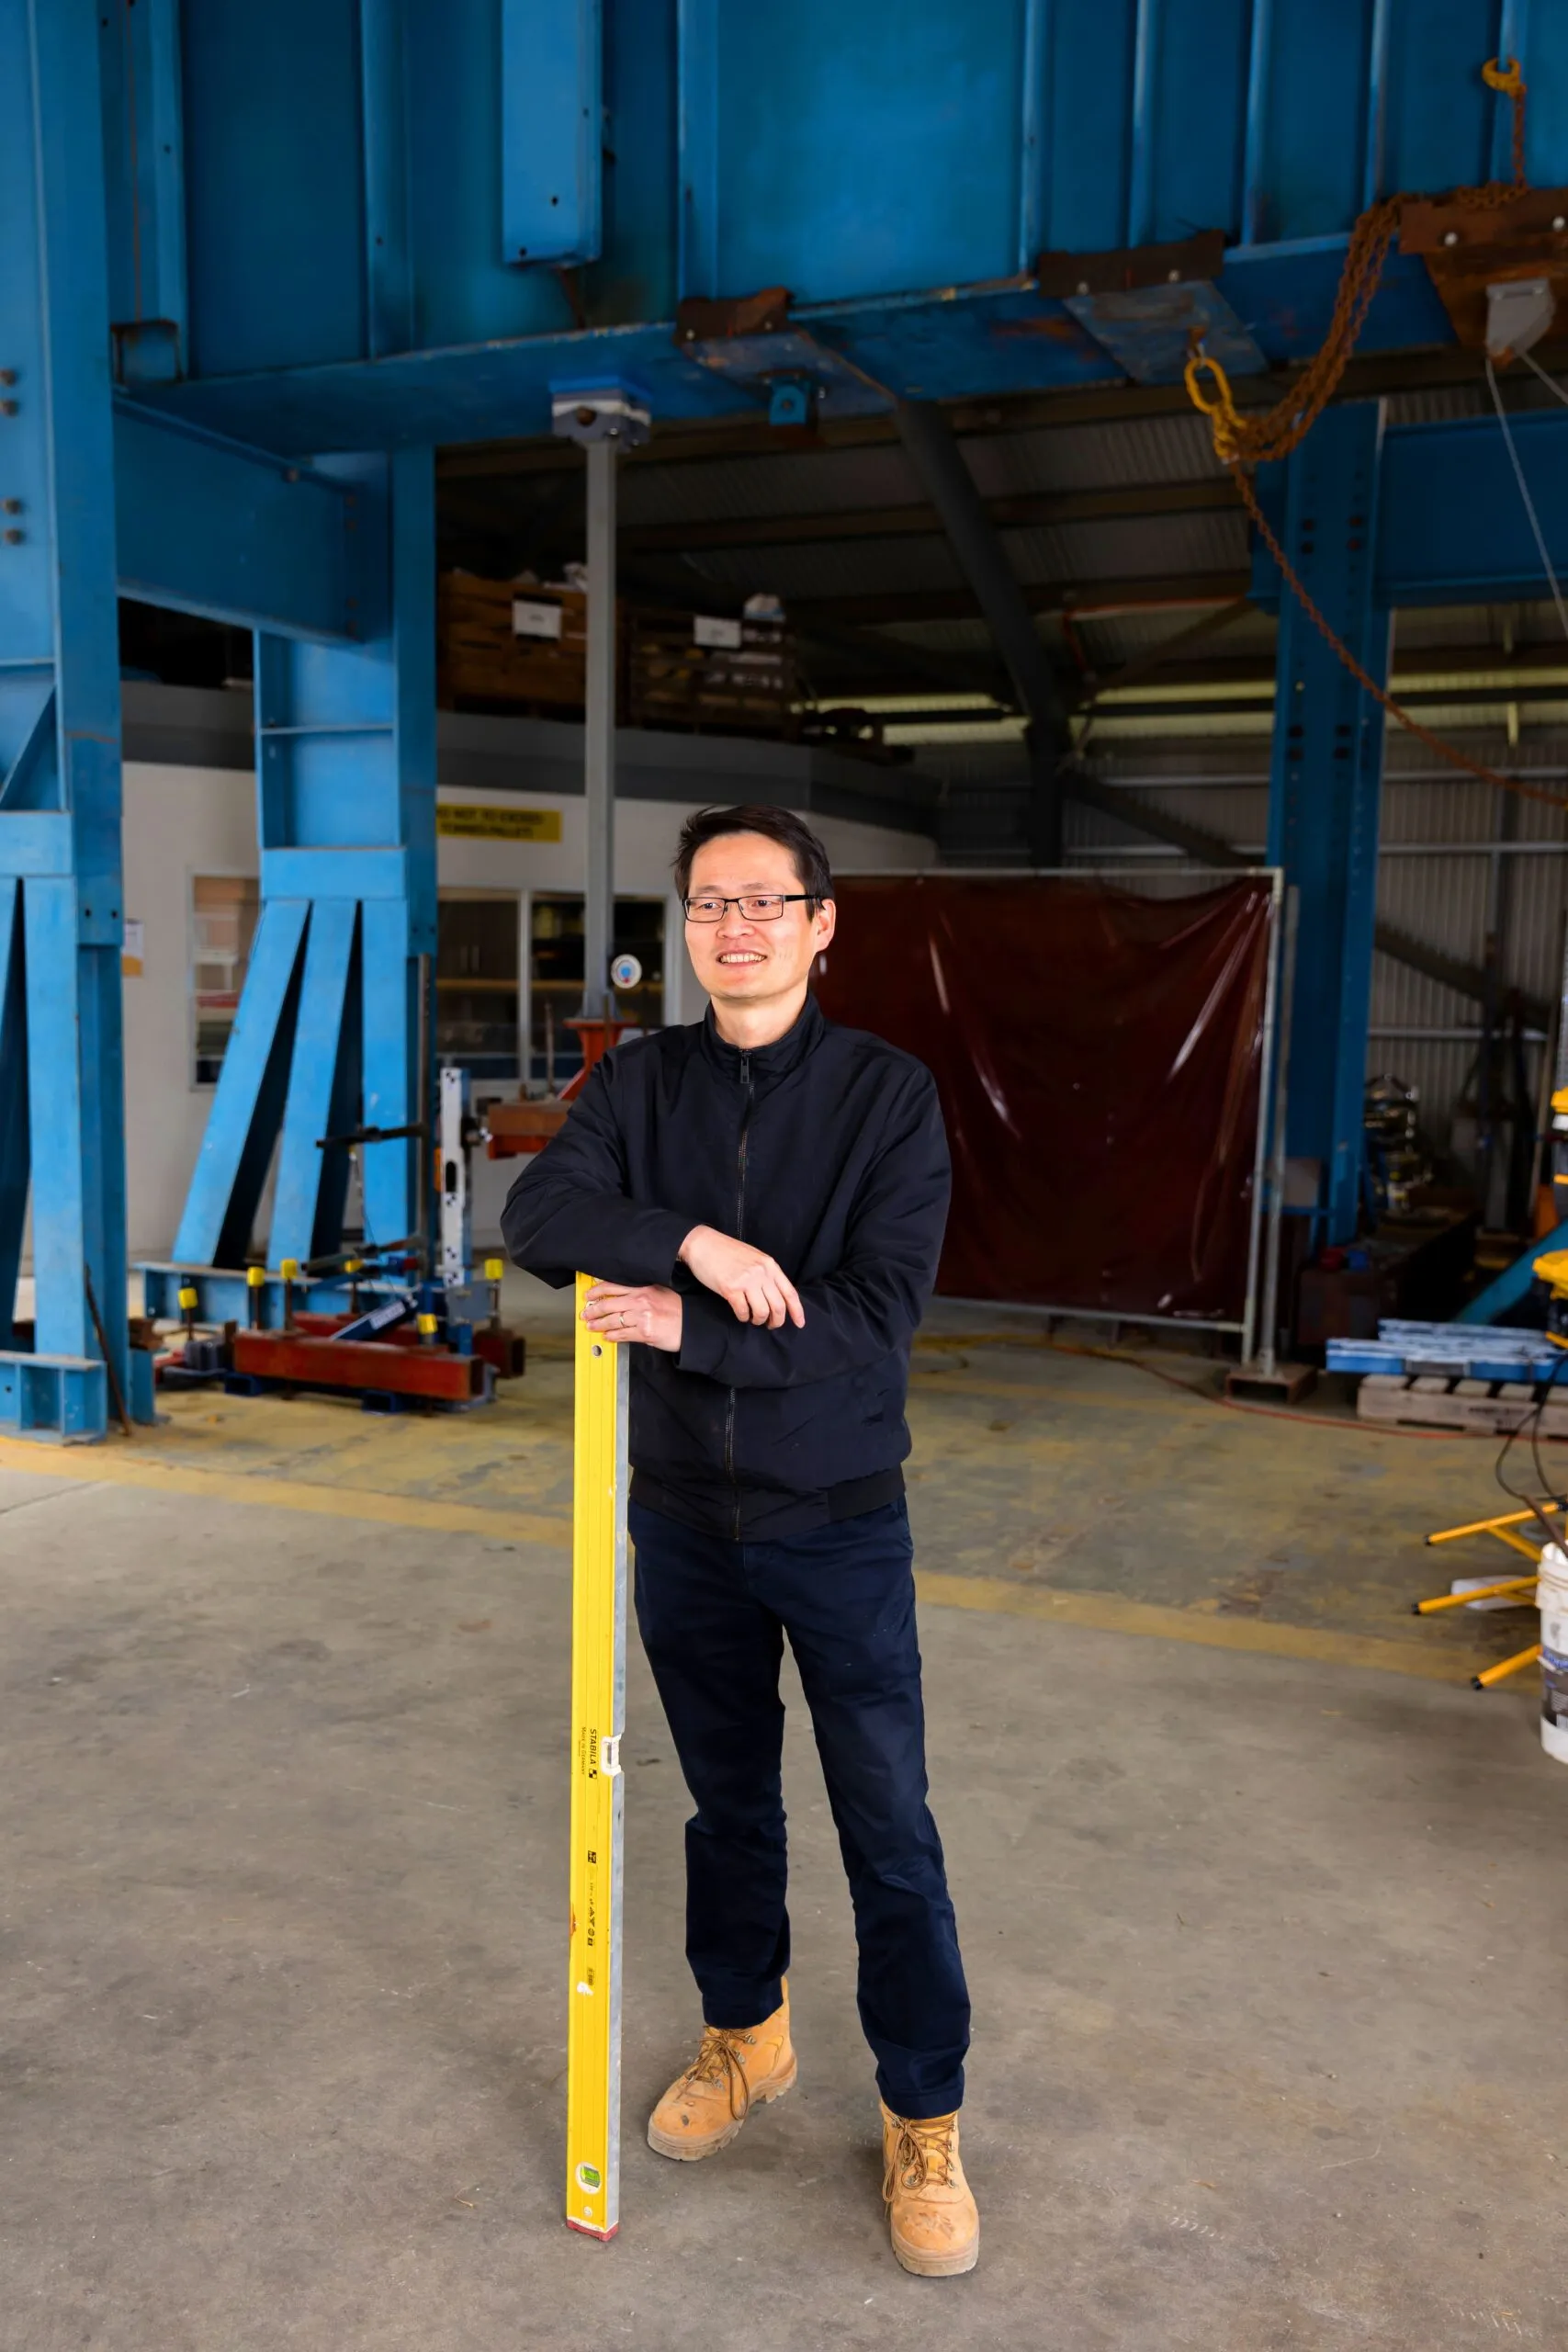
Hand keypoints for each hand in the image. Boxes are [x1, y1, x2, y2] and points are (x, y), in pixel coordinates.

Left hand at [582, 1282, 682, 1351]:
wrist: (691, 1326)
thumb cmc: (678, 1310)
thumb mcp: (659, 1293)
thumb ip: (641, 1292)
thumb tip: (620, 1296)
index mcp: (644, 1288)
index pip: (614, 1286)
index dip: (597, 1291)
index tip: (589, 1295)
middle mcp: (641, 1300)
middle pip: (609, 1304)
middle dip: (593, 1310)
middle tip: (586, 1313)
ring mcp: (642, 1317)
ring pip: (612, 1320)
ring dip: (598, 1324)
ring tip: (591, 1326)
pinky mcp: (644, 1333)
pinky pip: (622, 1334)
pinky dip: (611, 1336)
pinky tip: (607, 1336)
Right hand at [678, 1225, 805, 1328]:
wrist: (703, 1244)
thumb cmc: (727, 1251)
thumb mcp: (754, 1258)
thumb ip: (766, 1274)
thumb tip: (775, 1295)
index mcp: (770, 1265)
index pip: (790, 1292)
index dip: (797, 1311)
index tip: (800, 1323)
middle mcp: (761, 1273)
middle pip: (778, 1306)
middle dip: (776, 1321)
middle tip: (770, 1325)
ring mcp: (746, 1281)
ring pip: (762, 1312)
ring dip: (758, 1320)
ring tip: (753, 1319)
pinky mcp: (730, 1288)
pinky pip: (743, 1311)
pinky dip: (743, 1317)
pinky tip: (740, 1314)